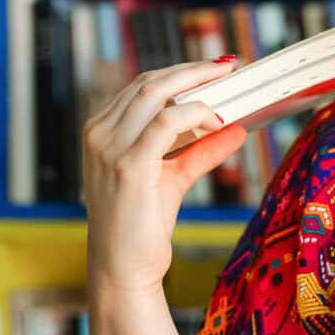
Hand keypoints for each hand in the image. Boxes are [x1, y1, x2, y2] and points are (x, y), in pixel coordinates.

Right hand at [83, 57, 249, 294]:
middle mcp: (99, 134)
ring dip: (196, 84)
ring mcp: (109, 148)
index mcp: (101, 132)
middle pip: (148, 81)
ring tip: (227, 87)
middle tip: (227, 65)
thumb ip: (200, 151)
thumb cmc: (141, 227)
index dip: (179, 73)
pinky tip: (217, 122)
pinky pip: (166, 121)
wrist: (122, 269)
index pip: (141, 86)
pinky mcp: (128, 166)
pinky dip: (196, 114)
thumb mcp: (173, 178)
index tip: (213, 68)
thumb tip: (236, 130)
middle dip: (191, 69)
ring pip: (155, 92)